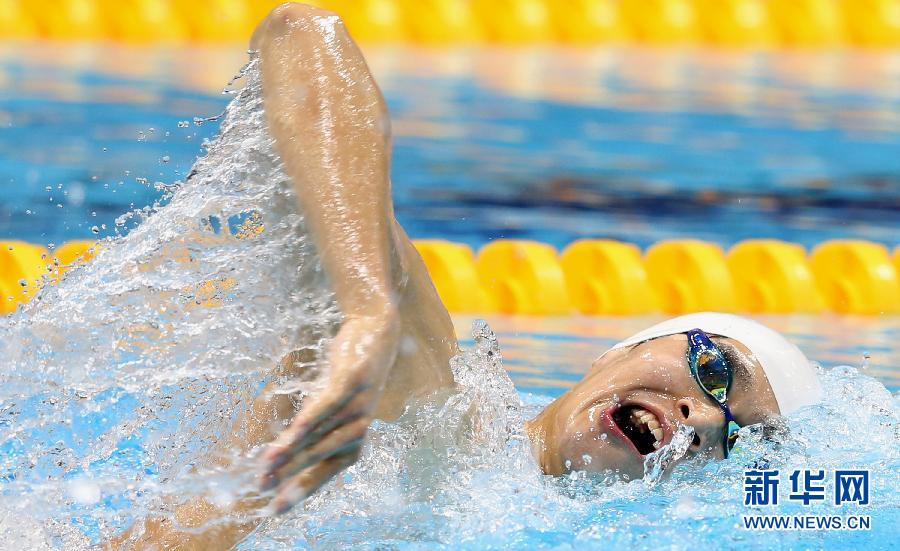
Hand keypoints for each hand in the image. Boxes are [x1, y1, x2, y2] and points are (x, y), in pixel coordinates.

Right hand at [259, 309, 399, 512]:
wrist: (375, 332)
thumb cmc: (347, 375)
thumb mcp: (330, 406)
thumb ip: (313, 430)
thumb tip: (280, 455)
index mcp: (353, 439)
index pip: (325, 473)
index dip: (300, 490)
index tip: (274, 508)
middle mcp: (358, 427)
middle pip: (321, 458)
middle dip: (291, 476)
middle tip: (263, 489)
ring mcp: (358, 404)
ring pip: (322, 433)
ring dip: (295, 450)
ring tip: (268, 463)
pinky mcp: (353, 380)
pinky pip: (329, 404)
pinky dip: (311, 418)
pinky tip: (294, 430)